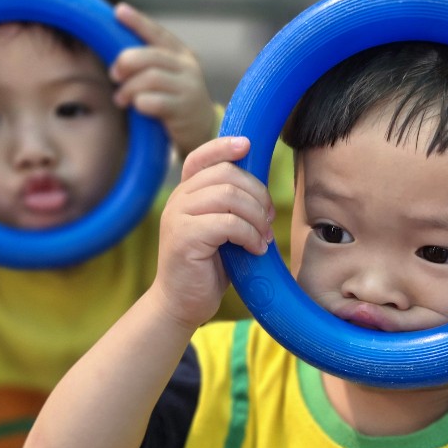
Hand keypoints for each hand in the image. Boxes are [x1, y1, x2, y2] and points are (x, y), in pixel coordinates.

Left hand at [109, 2, 216, 158]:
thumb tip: (116, 53)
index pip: (158, 33)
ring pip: (150, 78)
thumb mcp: (167, 77)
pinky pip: (155, 101)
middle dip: (126, 63)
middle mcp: (187, 67)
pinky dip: (140, 103)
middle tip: (114, 75)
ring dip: (129, 88)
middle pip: (150, 55)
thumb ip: (150, 63)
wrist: (201, 132)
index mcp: (181, 54)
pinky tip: (136, 107)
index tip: (118, 11)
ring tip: (120, 99)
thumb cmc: (174, 101)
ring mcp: (188, 88)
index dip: (138, 21)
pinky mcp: (184, 110)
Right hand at [153, 134, 274, 329]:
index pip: (202, 157)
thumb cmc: (207, 266)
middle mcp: (178, 199)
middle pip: (226, 174)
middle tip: (268, 220)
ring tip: (263, 237)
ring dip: (257, 216)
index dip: (225, 146)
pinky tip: (255, 249)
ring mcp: (178, 216)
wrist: (181, 302)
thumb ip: (231, 206)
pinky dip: (250, 234)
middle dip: (258, 194)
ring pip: (229, 195)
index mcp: (186, 193)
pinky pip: (228, 223)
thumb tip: (261, 188)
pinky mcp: (185, 237)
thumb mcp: (220, 229)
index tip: (248, 145)